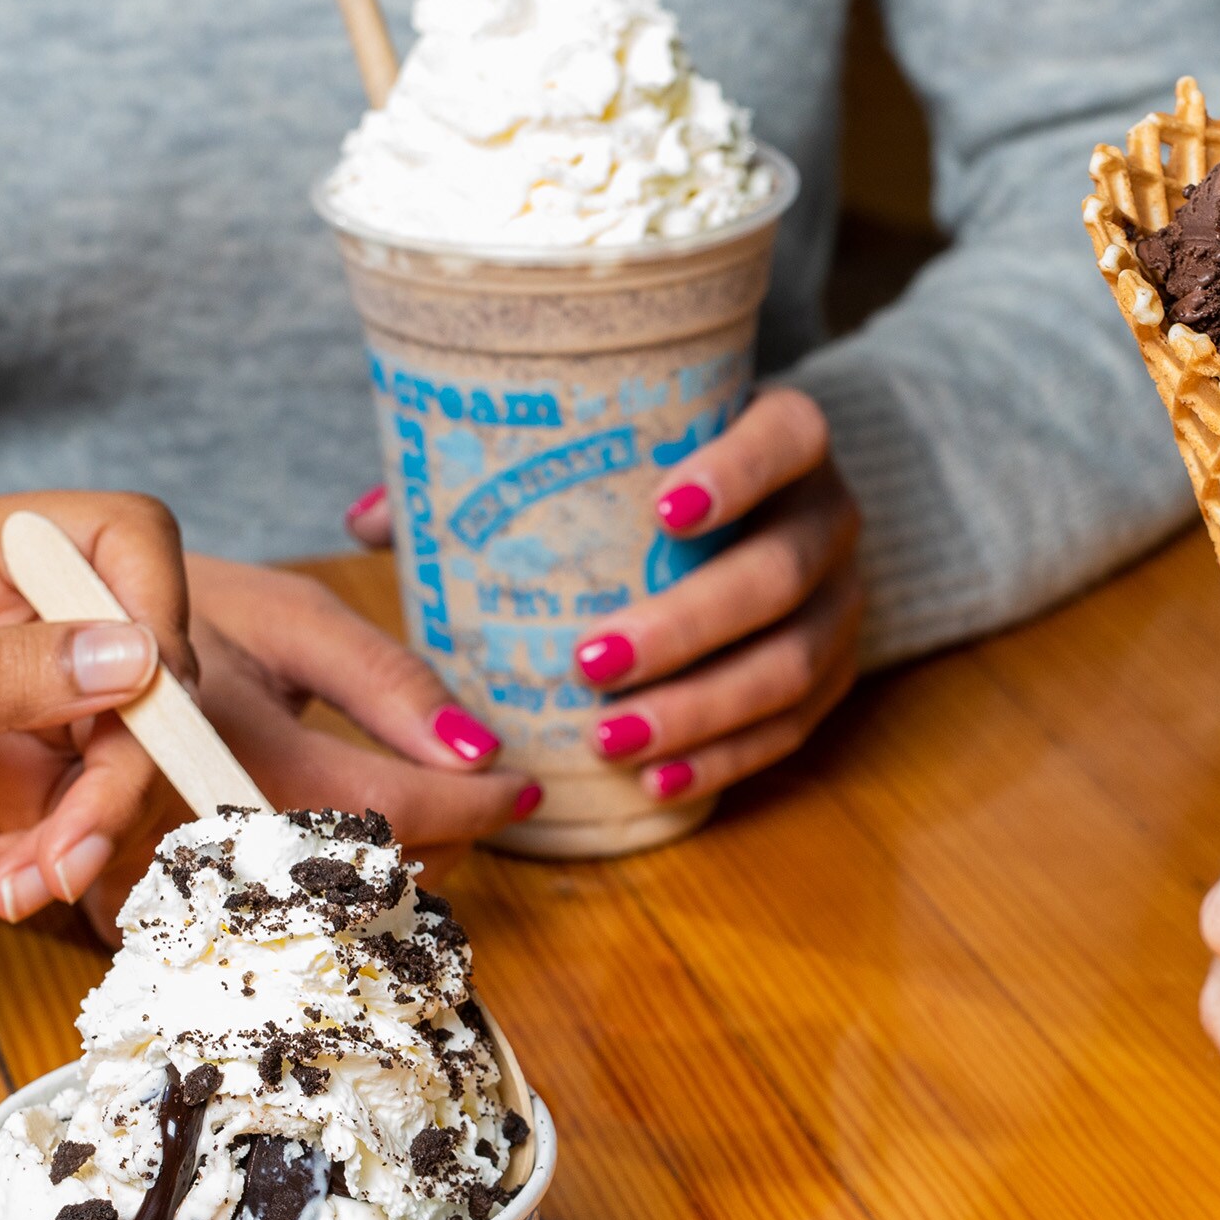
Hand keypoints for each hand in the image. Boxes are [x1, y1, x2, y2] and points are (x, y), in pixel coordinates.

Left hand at [0, 492, 192, 925]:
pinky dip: (53, 862)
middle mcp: (11, 623)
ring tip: (13, 887)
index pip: (117, 540)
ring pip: (130, 753)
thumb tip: (135, 653)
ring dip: (86, 833)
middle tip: (75, 848)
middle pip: (146, 667)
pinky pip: (91, 816)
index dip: (153, 609)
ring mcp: (25, 705)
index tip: (149, 700)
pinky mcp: (27, 781)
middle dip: (121, 768)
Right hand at [72, 555, 538, 930]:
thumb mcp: (292, 616)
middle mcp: (192, 829)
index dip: (474, 807)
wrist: (63, 641)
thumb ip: (387, 683)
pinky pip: (263, 926)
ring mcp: (161, 882)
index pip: (388, 809)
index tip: (521, 788)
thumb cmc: (185, 615)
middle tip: (476, 798)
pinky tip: (358, 847)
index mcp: (233, 744)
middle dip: (440, 841)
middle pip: (366, 881)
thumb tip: (479, 750)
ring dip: (393, 872)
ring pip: (324, 917)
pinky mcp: (143, 910)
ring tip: (426, 816)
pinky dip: (331, 891)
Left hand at [349, 387, 863, 805]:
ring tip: (611, 739)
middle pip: (778, 574)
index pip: (786, 438)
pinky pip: (793, 729)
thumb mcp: (610, 453)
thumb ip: (502, 469)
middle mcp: (828, 519)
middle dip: (686, 626)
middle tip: (592, 662)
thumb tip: (376, 520)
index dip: (737, 472)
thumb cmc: (665, 476)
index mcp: (787, 441)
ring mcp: (842, 602)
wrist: (770, 512)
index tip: (664, 508)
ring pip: (791, 664)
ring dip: (700, 710)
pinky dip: (724, 759)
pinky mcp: (837, 675)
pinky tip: (657, 781)